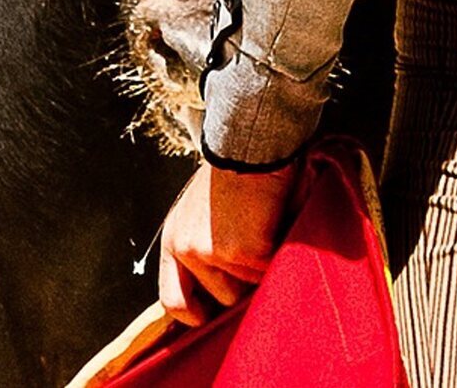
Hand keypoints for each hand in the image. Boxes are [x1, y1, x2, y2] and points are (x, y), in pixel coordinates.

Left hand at [158, 159, 297, 326]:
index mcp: (174, 241)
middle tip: (258, 247)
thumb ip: (205, 244)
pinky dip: (282, 249)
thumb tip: (226, 285)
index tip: (213, 315)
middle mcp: (188, 251)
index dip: (196, 314)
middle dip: (246, 279)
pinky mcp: (246, 252)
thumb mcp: (202, 210)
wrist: (250, 141)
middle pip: (224, 296)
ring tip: (268, 224)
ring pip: (253, 285)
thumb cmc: (235, 168)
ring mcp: (216, 254)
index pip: (173, 301)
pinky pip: (273, 269)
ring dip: (265, 263)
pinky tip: (280, 220)